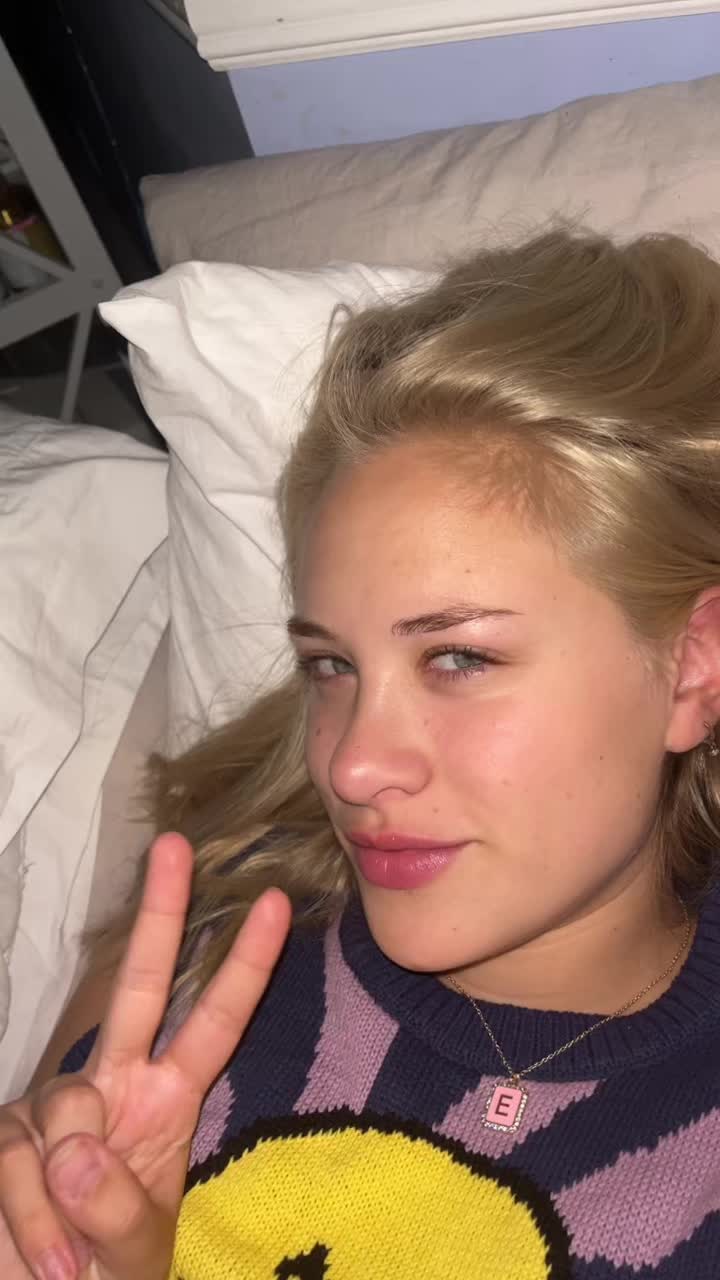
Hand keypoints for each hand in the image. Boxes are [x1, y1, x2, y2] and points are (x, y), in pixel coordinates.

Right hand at [0, 832, 291, 1278]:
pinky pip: (16, 1156)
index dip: (245, 966)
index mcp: (167, 1101)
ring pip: (63, 1107)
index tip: (275, 903)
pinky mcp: (6, 1135)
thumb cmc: (105, 1273)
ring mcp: (55, 1106)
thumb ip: (121, 1211)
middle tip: (177, 844)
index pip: (213, 1022)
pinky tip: (43, 1259)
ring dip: (65, 1196)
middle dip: (159, 915)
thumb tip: (77, 1148)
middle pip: (138, 985)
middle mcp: (114, 1085)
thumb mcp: (136, 1255)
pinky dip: (29, 1216)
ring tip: (70, 1264)